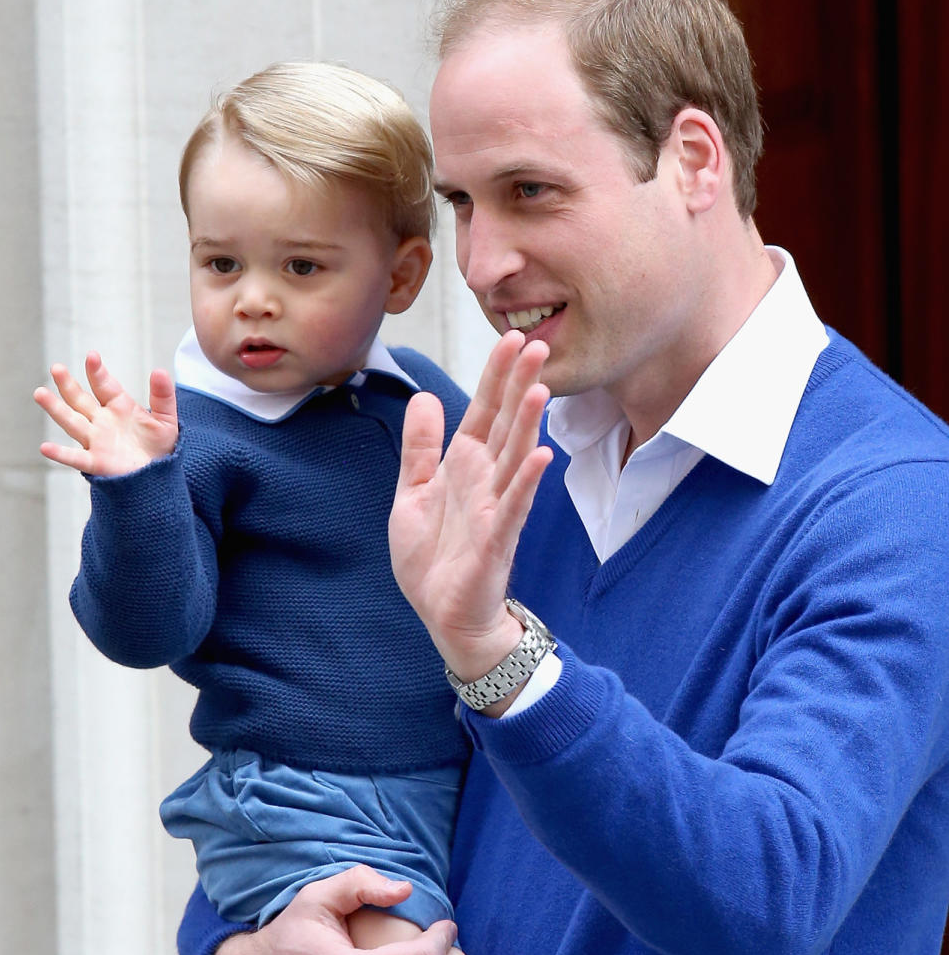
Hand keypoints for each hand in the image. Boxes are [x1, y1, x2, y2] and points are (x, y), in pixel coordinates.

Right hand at [34, 350, 178, 475]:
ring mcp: (97, 441)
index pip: (104, 385)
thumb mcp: (166, 418)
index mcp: (119, 407)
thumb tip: (159, 371)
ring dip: (56, 409)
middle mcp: (103, 421)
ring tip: (40, 393)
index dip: (97, 371)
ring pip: (72, 422)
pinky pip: (76, 458)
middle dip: (68, 385)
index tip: (92, 356)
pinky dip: (61, 454)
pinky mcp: (97, 462)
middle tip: (56, 368)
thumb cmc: (160, 446)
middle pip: (80, 400)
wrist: (160, 475)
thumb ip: (163, 396)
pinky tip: (45, 447)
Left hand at [390, 331, 552, 692]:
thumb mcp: (412, 493)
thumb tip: (424, 397)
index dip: (496, 376)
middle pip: (505, 424)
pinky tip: (542, 456)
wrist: (443, 614)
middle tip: (538, 344)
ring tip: (540, 389)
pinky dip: (527, 481)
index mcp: (463, 465)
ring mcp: (496, 507)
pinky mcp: (498, 539)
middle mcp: (485, 479)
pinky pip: (515, 506)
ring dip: (528, 424)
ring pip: (516, 457)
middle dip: (519, 385)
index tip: (512, 340)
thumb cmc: (432, 558)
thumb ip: (420, 448)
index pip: (483, 411)